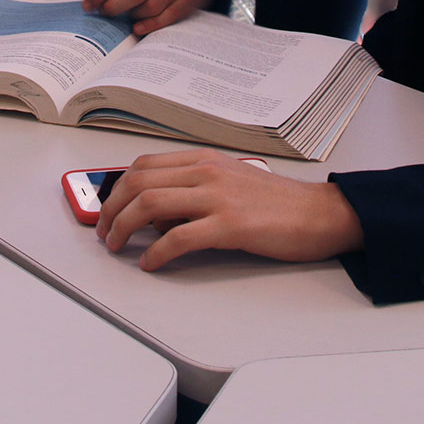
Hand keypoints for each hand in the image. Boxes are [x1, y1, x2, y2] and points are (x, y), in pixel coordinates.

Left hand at [95, 148, 364, 270]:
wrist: (319, 214)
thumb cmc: (278, 203)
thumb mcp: (229, 182)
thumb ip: (193, 191)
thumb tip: (158, 217)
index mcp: (204, 160)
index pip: (143, 165)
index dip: (117, 188)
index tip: (107, 209)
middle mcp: (206, 172)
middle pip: (138, 182)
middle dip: (111, 209)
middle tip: (104, 232)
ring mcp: (217, 196)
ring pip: (150, 204)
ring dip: (123, 227)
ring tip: (117, 246)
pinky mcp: (230, 225)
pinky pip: (178, 237)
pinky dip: (155, 252)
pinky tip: (151, 263)